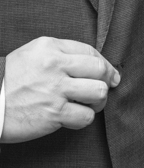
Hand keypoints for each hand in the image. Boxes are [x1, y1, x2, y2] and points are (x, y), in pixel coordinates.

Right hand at [0, 37, 119, 142]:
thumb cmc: (10, 80)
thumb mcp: (32, 55)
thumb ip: (61, 54)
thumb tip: (94, 65)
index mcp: (50, 48)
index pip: (91, 52)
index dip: (105, 65)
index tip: (110, 75)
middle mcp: (55, 66)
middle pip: (100, 70)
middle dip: (106, 82)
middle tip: (102, 90)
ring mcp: (55, 90)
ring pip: (98, 92)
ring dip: (98, 102)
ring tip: (88, 105)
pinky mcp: (53, 113)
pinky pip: (85, 116)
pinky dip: (83, 119)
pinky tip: (73, 117)